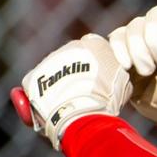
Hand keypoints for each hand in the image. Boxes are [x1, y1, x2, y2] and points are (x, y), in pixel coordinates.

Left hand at [19, 34, 131, 149]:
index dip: (98, 63)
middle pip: (73, 57)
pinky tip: (54, 107)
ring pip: (55, 71)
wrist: (81, 111)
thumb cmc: (107, 99)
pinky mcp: (33, 77)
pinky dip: (44, 94)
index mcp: (95, 44)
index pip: (96, 47)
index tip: (101, 77)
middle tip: (85, 91)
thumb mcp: (123, 82)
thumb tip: (111, 77)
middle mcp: (69, 47)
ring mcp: (49, 61)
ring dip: (60, 82)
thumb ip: (115, 73)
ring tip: (70, 102)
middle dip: (77, 71)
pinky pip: (39, 85)